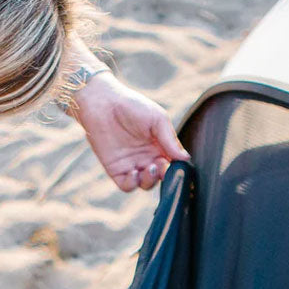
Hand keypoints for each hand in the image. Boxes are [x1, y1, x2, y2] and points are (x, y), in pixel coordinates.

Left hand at [73, 73, 189, 191]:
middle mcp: (147, 158)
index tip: (179, 167)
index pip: (173, 164)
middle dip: (164, 176)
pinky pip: (127, 185)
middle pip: (161, 178)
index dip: (177, 169)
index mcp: (160, 146)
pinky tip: (134, 172)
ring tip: (150, 167)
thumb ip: (170, 140)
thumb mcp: (157, 119)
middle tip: (161, 164)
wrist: (103, 103)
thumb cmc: (132, 105)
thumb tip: (185, 158)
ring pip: (146, 184)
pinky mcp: (116, 169)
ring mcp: (132, 164)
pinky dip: (133, 184)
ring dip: (150, 181)